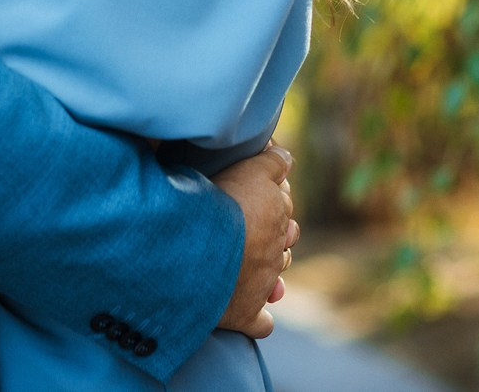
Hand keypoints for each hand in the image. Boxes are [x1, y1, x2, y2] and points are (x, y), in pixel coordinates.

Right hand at [209, 141, 297, 338]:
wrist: (193, 252)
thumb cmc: (215, 205)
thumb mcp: (246, 169)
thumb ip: (271, 161)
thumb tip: (285, 156)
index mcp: (274, 213)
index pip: (282, 199)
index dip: (269, 192)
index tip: (250, 190)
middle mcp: (274, 250)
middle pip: (284, 239)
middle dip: (273, 233)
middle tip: (246, 227)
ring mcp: (262, 284)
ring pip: (276, 276)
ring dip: (268, 271)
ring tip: (246, 263)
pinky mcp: (246, 314)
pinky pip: (261, 322)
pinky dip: (258, 318)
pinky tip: (251, 311)